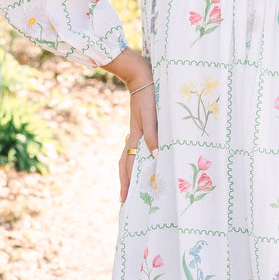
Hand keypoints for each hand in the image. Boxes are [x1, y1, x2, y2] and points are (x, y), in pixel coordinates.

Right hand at [119, 79, 157, 202]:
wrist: (141, 78)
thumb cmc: (149, 96)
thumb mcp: (152, 115)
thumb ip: (153, 135)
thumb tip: (154, 157)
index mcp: (136, 137)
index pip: (130, 165)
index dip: (128, 183)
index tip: (126, 199)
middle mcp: (132, 138)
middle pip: (125, 166)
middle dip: (124, 184)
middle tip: (123, 201)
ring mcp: (134, 133)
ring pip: (127, 159)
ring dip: (127, 174)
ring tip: (129, 188)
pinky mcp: (138, 128)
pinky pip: (133, 150)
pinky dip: (133, 162)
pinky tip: (139, 165)